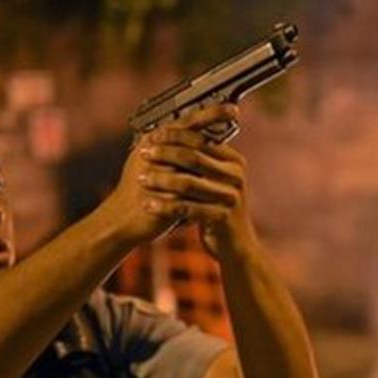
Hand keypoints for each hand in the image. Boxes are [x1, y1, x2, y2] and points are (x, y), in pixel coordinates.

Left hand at [137, 104, 256, 257]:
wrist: (234, 244)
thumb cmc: (217, 208)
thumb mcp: (215, 180)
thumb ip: (202, 159)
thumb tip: (173, 132)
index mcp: (234, 161)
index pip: (202, 139)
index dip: (176, 135)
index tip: (154, 136)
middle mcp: (236, 176)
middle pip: (195, 157)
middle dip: (165, 153)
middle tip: (143, 152)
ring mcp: (230, 197)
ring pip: (188, 183)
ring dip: (161, 179)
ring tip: (141, 178)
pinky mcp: (221, 218)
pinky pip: (187, 209)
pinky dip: (164, 206)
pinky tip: (148, 205)